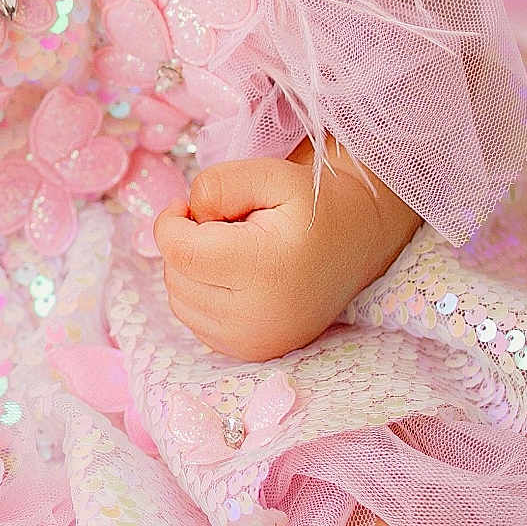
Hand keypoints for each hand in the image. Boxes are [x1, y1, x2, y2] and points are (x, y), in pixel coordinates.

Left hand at [153, 138, 421, 362]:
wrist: (356, 242)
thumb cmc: (311, 203)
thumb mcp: (270, 173)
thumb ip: (218, 184)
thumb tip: (186, 215)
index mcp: (266, 269)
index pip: (179, 252)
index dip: (170, 221)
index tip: (190, 205)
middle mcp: (259, 317)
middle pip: (176, 278)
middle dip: (184, 244)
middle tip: (221, 225)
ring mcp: (256, 342)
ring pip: (180, 302)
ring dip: (189, 271)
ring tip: (229, 250)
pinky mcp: (253, 352)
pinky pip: (195, 323)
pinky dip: (200, 295)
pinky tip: (231, 276)